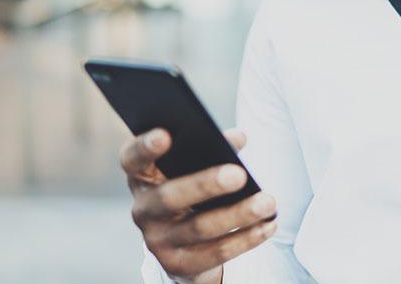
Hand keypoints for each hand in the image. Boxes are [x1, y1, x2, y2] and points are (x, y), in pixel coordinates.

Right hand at [121, 128, 278, 283]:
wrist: (183, 244)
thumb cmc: (191, 190)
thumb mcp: (193, 168)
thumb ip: (212, 148)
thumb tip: (238, 138)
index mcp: (142, 176)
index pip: (132, 159)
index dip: (145, 147)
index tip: (165, 134)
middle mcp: (143, 209)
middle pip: (170, 197)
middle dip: (206, 185)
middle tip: (239, 174)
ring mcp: (157, 240)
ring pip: (199, 228)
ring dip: (238, 214)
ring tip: (268, 202)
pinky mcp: (177, 265)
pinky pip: (215, 253)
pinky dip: (246, 239)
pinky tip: (268, 225)